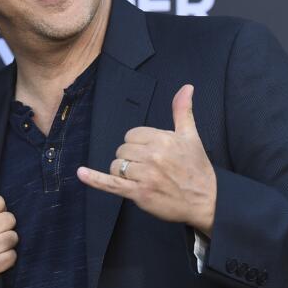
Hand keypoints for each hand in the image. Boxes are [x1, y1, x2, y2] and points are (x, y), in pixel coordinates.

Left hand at [77, 84, 216, 235]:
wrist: (206, 200)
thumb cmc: (197, 169)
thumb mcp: (191, 136)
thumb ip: (183, 110)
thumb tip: (187, 87)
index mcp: (163, 139)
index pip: (132, 135)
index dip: (139, 144)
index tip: (153, 153)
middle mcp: (152, 156)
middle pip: (122, 150)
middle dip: (131, 158)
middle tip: (150, 167)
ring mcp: (144, 176)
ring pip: (117, 166)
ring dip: (124, 172)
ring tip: (142, 178)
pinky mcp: (139, 194)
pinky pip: (111, 184)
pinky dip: (94, 179)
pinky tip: (81, 173)